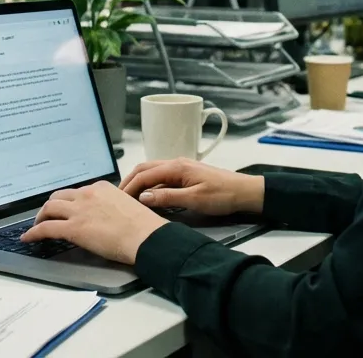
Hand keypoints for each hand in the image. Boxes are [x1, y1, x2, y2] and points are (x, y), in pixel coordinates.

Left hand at [20, 181, 167, 264]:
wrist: (145, 236)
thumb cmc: (143, 226)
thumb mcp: (126, 206)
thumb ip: (111, 206)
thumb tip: (105, 217)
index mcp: (101, 188)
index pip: (78, 192)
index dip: (69, 201)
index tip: (66, 207)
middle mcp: (87, 194)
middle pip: (59, 196)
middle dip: (51, 206)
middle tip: (47, 215)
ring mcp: (78, 210)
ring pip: (49, 208)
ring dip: (40, 217)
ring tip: (36, 226)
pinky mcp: (73, 228)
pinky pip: (46, 228)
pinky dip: (33, 233)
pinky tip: (28, 238)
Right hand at [120, 158, 264, 215]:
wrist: (243, 191)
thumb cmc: (222, 195)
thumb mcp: (193, 200)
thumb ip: (167, 198)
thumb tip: (143, 197)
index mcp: (176, 167)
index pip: (144, 174)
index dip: (129, 187)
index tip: (119, 200)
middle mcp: (176, 163)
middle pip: (145, 168)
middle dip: (130, 181)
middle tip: (119, 197)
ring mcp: (181, 167)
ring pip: (152, 171)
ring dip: (139, 182)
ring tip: (129, 197)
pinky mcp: (186, 174)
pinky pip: (162, 176)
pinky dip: (150, 184)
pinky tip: (149, 195)